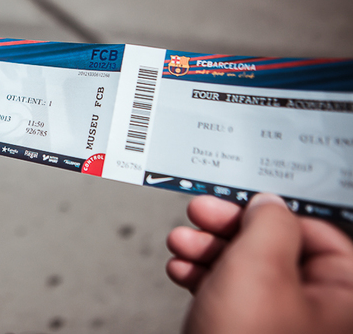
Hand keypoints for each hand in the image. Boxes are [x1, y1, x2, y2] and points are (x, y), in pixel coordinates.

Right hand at [167, 194, 352, 333]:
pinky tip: (183, 270)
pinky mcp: (247, 333)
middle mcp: (317, 312)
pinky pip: (230, 294)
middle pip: (275, 248)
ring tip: (182, 243)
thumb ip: (269, 222)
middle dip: (229, 229)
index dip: (272, 211)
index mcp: (343, 296)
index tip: (239, 199)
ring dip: (208, 250)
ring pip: (246, 270)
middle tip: (200, 214)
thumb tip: (269, 203)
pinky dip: (204, 277)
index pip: (318, 233)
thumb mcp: (260, 266)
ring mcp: (280, 325)